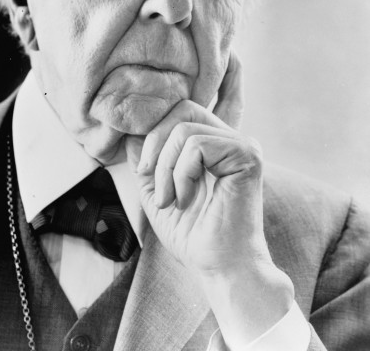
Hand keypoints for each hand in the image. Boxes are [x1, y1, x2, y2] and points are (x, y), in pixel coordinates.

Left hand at [126, 52, 293, 346]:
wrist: (219, 267)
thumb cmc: (192, 233)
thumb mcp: (156, 190)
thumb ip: (146, 161)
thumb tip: (129, 132)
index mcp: (213, 143)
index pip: (178, 113)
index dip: (153, 135)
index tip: (143, 171)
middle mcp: (229, 138)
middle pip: (181, 110)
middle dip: (155, 145)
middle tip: (149, 180)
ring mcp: (241, 144)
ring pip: (184, 130)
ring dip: (165, 169)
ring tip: (171, 200)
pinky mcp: (247, 156)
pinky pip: (198, 146)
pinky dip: (182, 174)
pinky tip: (186, 199)